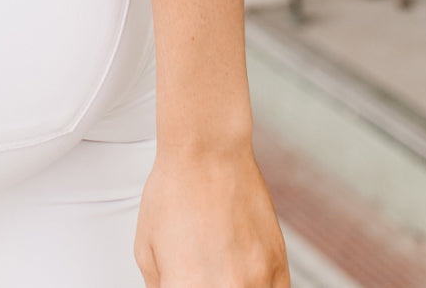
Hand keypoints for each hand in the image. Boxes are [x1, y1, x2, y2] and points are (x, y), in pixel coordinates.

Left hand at [135, 141, 289, 286]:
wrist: (208, 151)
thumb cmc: (174, 191)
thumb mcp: (146, 249)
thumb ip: (160, 287)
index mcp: (187, 287)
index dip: (181, 287)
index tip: (184, 279)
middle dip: (204, 285)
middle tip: (200, 269)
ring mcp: (258, 280)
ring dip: (233, 286)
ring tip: (222, 267)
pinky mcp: (279, 267)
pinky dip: (257, 287)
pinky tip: (242, 273)